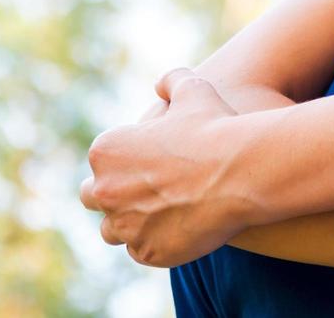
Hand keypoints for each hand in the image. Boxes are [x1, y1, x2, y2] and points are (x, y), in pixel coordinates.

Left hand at [80, 69, 257, 266]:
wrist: (241, 172)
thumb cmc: (216, 128)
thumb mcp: (194, 90)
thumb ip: (172, 81)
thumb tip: (162, 85)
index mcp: (106, 151)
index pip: (100, 161)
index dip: (122, 161)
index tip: (147, 161)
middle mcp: (105, 191)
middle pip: (92, 197)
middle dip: (113, 193)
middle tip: (143, 189)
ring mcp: (125, 226)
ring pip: (112, 230)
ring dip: (129, 222)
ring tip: (159, 212)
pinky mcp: (148, 253)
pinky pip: (141, 250)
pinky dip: (155, 242)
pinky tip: (178, 228)